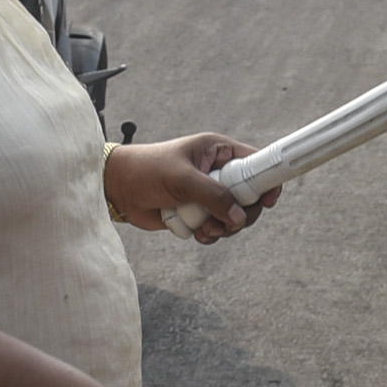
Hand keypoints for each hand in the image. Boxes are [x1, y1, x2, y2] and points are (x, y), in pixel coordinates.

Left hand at [104, 133, 277, 243]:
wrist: (117, 188)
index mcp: (217, 152)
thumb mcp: (183, 179)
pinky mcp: (198, 212)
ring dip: (224, 228)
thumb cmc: (146, 170)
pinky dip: (210, 234)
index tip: (269, 201)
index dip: (266, 182)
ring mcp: (207, 193)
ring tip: (204, 227)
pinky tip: (196, 232)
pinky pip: (217, 228)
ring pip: (234, 216)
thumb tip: (239, 217)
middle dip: (241, 214)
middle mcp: (216, 172)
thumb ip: (214, 196)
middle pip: (249, 196)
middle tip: (230, 223)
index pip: (255, 163)